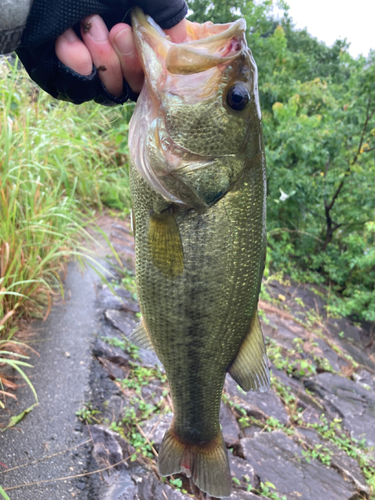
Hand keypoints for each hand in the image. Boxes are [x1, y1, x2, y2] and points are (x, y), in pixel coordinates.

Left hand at [55, 14, 186, 96]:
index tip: (144, 41)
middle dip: (128, 60)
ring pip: (109, 89)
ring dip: (103, 58)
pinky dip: (74, 60)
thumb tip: (181, 46)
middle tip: (117, 30)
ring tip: (89, 24)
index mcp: (136, 40)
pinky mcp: (65, 75)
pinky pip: (79, 88)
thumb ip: (171, 17)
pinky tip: (66, 36)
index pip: (154, 73)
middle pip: (134, 86)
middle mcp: (116, 57)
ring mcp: (92, 67)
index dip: (151, 65)